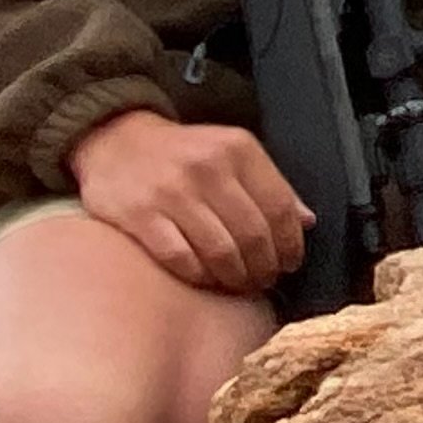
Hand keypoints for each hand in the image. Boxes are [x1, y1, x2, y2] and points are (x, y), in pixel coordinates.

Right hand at [66, 108, 314, 292]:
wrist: (115, 139)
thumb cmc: (183, 153)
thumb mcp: (231, 153)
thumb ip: (269, 185)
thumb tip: (307, 222)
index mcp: (237, 149)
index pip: (279, 207)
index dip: (290, 243)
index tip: (290, 263)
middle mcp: (206, 168)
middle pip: (253, 234)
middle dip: (265, 267)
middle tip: (264, 280)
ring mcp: (171, 192)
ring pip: (221, 252)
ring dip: (237, 278)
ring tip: (239, 284)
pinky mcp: (139, 216)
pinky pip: (182, 259)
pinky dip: (200, 276)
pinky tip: (206, 278)